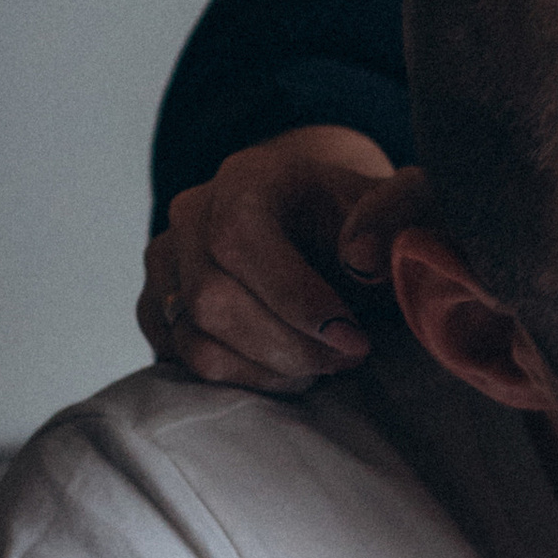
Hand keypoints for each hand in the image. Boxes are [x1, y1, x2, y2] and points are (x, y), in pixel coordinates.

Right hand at [140, 128, 430, 389]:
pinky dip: (240, 380)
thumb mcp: (401, 207)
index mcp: (246, 178)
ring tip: (320, 365)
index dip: (295, 299)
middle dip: (288, 346)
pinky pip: (182, 361)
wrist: (322, 229)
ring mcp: (166, 262)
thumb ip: (398, 214)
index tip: (353, 339)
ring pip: (195, 340)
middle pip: (212, 300)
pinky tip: (286, 370)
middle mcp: (191, 213)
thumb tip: (360, 258)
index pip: (240, 238)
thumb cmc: (363, 223)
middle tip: (347, 360)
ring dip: (267, 371)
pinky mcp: (156, 307)